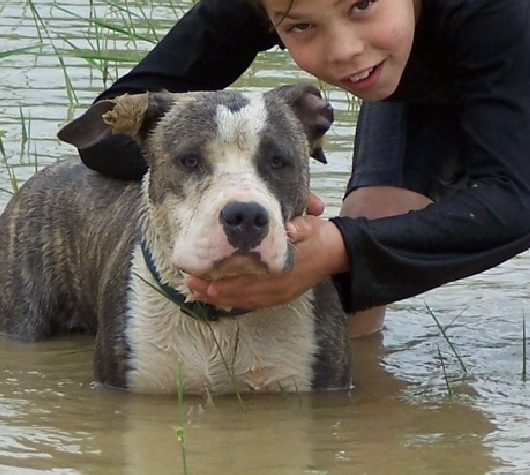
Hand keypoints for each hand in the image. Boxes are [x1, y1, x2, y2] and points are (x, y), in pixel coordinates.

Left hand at [185, 196, 348, 309]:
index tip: (205, 278)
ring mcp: (280, 294)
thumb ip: (300, 226)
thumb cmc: (319, 235)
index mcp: (286, 269)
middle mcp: (280, 286)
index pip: (250, 279)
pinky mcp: (281, 296)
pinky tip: (217, 297)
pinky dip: (233, 301)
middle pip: (242, 293)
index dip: (227, 282)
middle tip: (190, 285)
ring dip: (220, 298)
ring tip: (196, 293)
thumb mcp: (311, 226)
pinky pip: (253, 303)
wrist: (338, 253)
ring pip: (245, 301)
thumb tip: (289, 229)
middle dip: (215, 291)